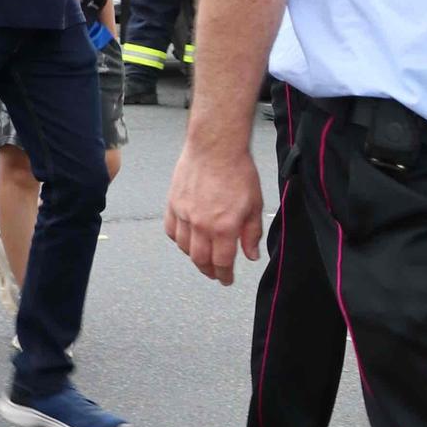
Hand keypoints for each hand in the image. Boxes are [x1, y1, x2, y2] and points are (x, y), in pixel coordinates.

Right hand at [164, 140, 263, 283]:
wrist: (215, 147)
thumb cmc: (238, 172)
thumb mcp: (255, 205)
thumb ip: (251, 234)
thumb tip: (250, 256)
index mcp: (223, 228)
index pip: (221, 262)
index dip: (224, 275)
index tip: (226, 280)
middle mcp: (200, 225)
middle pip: (200, 259)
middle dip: (208, 271)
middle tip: (215, 274)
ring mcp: (183, 214)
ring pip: (183, 247)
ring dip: (193, 256)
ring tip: (202, 257)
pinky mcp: (172, 203)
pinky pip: (170, 230)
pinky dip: (177, 239)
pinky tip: (185, 239)